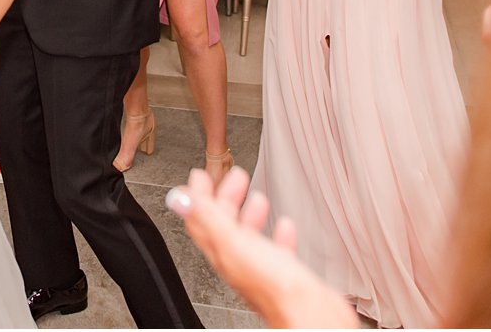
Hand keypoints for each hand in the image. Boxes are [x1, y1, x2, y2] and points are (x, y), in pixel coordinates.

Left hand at [168, 167, 357, 327]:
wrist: (311, 314)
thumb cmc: (274, 286)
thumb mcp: (234, 242)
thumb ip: (207, 218)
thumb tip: (179, 199)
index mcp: (222, 253)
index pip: (201, 221)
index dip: (198, 197)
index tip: (200, 176)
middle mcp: (239, 262)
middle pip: (226, 226)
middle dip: (227, 198)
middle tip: (235, 178)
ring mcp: (261, 269)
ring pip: (250, 237)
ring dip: (250, 214)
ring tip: (257, 198)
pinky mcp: (285, 275)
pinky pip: (278, 251)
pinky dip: (278, 235)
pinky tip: (283, 226)